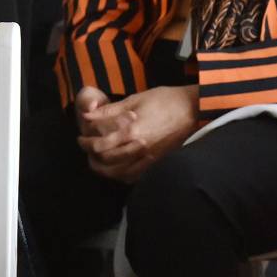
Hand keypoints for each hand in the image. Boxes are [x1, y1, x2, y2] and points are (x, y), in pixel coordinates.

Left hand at [78, 85, 200, 181]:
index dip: (86, 143)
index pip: (100, 146)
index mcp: (132, 131)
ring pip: (120, 174)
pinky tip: (117, 167)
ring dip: (105, 169)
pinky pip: (136, 177)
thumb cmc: (166, 100)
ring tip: (98, 159)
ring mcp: (151, 159)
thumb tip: (87, 116)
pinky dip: (122, 175)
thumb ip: (109, 110)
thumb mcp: (135, 99)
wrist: (195, 109)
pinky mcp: (159, 163)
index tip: (81, 138)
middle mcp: (140, 149)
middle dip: (92, 156)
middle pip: (107, 162)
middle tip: (87, 147)